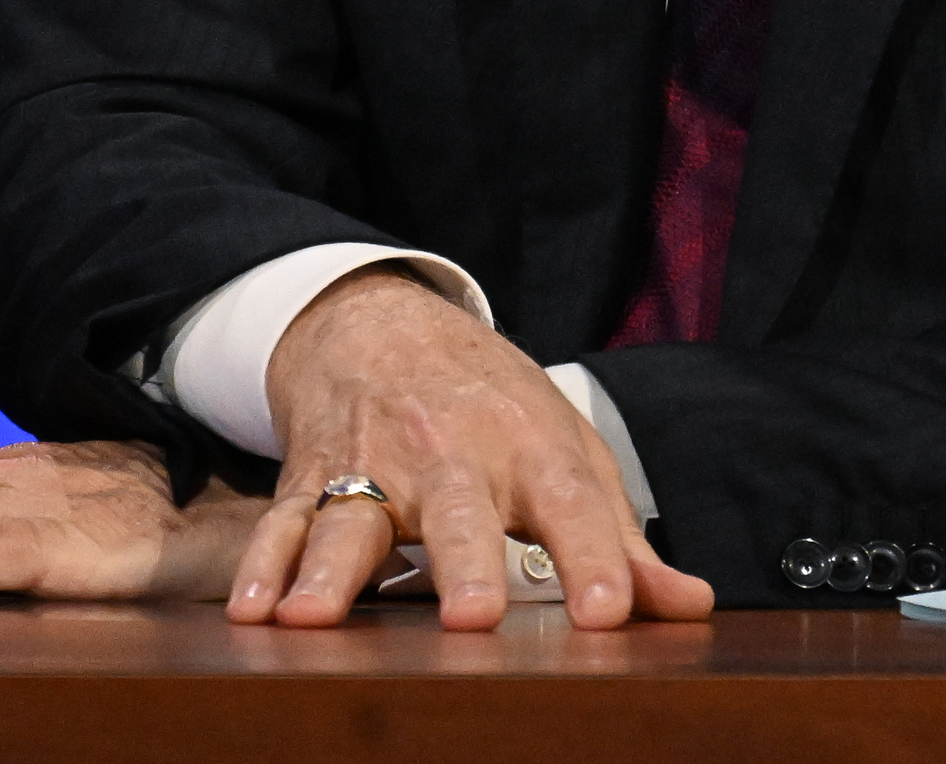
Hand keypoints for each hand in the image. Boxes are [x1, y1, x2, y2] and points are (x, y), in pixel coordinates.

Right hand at [235, 265, 711, 632]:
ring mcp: (375, 463)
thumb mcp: (567, 454)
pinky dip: (263, 563)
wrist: (384, 325)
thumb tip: (689, 607)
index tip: (612, 614)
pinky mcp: (312, 474)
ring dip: (333, 568)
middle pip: (460, 512)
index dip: (597, 560)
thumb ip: (620, 540)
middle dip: (466, 565)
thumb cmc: (493, 406)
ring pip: (354, 516)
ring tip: (315, 616)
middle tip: (473, 619)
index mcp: (529, 449)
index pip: (572, 506)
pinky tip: (255, 609)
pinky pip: (283, 521)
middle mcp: (451, 454)